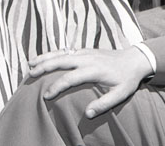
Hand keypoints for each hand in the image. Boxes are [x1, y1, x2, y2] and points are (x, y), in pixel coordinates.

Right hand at [28, 46, 151, 118]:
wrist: (134, 59)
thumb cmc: (127, 79)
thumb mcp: (120, 94)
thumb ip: (104, 104)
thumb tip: (87, 114)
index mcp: (93, 69)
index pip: (70, 77)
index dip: (57, 86)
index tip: (46, 96)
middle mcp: (86, 58)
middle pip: (61, 60)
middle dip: (44, 67)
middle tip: (30, 75)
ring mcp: (84, 52)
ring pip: (60, 53)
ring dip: (45, 57)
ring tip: (30, 64)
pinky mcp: (84, 50)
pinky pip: (64, 50)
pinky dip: (52, 54)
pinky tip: (43, 58)